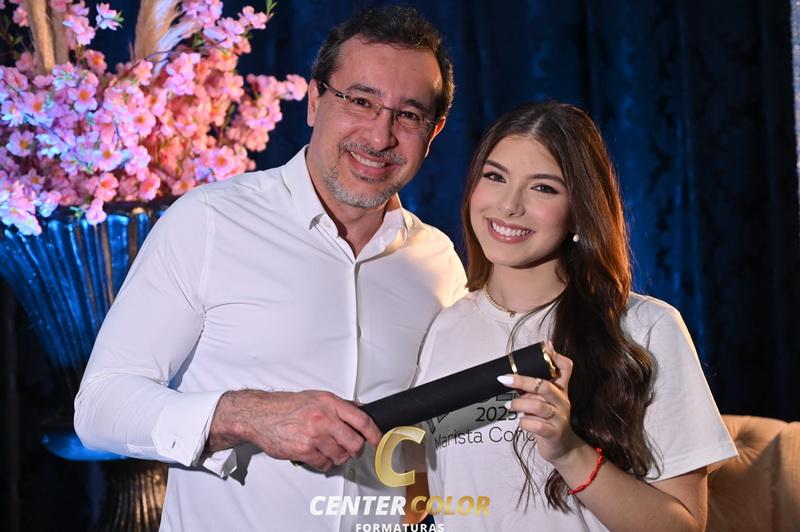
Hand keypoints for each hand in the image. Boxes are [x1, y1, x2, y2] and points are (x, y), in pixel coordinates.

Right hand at [208, 389, 381, 470]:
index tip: (380, 441)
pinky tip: (318, 454)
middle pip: (354, 443)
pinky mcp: (303, 450)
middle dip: (356, 449)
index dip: (375, 434)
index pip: (362, 420)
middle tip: (353, 449)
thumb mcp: (317, 397)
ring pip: (341, 456)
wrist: (260, 415)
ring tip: (329, 449)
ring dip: (339, 456)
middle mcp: (324, 419)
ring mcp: (314, 436)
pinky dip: (324, 462)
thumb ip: (340, 405)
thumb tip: (362, 409)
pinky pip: (324, 463)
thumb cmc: (287, 405)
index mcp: (330, 404)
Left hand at [499, 340, 582, 463]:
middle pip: (545, 386)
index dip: (556, 357)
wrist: (562, 449)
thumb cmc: (548, 421)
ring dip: (519, 404)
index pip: (566, 369)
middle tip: (504, 379)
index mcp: (560, 390)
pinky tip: (520, 422)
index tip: (545, 347)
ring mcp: (559, 418)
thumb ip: (535, 386)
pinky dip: (524, 422)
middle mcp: (563, 402)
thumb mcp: (545, 401)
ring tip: (509, 406)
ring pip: (539, 406)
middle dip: (523, 381)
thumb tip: (516, 369)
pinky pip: (537, 425)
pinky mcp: (554, 434)